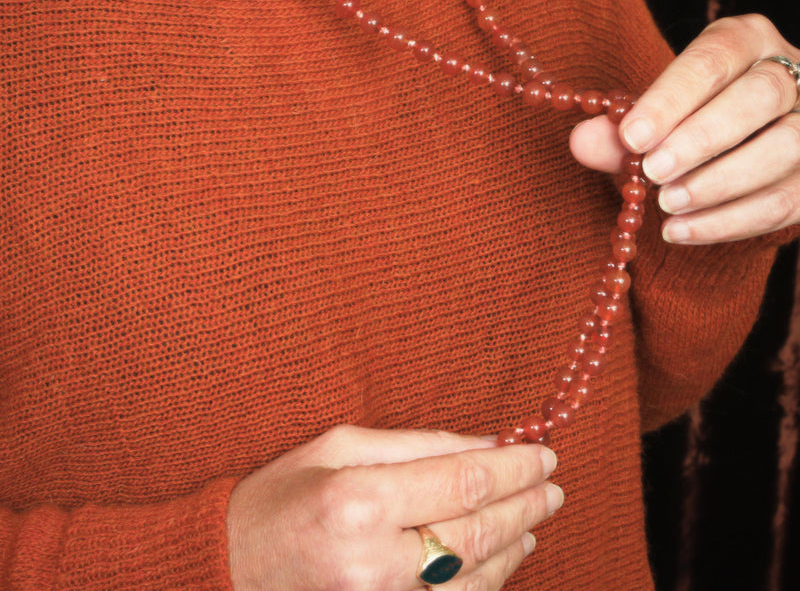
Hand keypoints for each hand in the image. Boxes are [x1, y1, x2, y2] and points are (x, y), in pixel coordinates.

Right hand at [227, 424, 562, 590]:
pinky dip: (489, 580)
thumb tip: (487, 443)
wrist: (228, 567)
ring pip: (475, 578)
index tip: (542, 452)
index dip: (513, 467)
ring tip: (538, 514)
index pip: (462, 481)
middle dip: (525, 504)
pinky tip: (506, 555)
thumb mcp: (339, 445)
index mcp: (359, 500)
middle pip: (478, 532)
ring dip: (516, 543)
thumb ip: (417, 445)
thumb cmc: (280, 495)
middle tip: (554, 482)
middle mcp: (374, 561)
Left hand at [570, 14, 799, 243]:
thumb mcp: (648, 123)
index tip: (632, 136)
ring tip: (667, 205)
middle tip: (654, 173)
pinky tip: (680, 231)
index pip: (713, 59)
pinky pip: (785, 201)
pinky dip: (729, 221)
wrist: (728, 154)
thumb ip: (616, 133)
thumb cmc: (681, 126)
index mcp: (745, 42)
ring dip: (720, 183)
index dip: (672, 98)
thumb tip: (582, 141)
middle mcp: (790, 73)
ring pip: (786, 148)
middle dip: (703, 137)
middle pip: (761, 96)